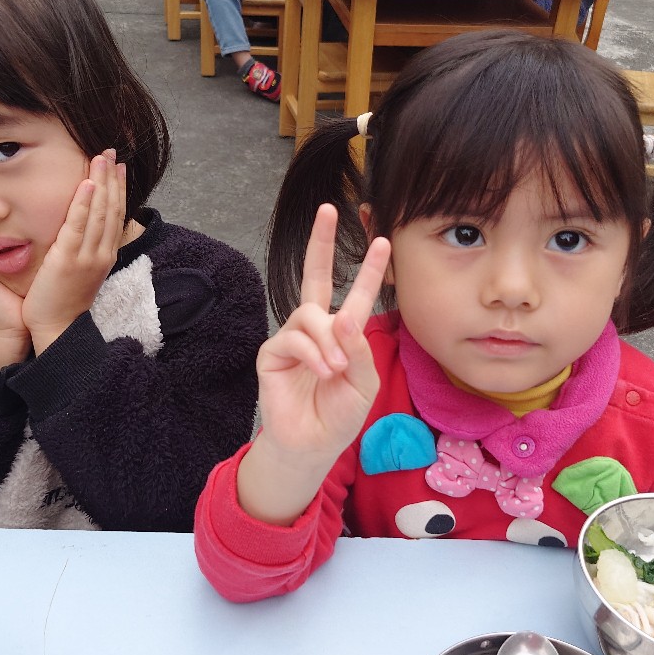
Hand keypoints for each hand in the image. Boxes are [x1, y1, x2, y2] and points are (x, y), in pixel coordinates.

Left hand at [21, 151, 125, 354]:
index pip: (116, 215)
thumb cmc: (64, 301)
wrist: (57, 328)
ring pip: (99, 212)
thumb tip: (82, 229)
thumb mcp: (81, 271)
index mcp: (106, 255)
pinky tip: (85, 182)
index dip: (119, 188)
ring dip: (101, 182)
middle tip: (110, 151)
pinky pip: (78, 225)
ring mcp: (88, 256)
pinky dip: (83, 203)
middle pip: (111, 208)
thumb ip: (85, 249)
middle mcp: (102, 253)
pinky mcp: (68, 259)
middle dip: (112, 178)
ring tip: (100, 156)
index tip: (118, 166)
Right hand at [237, 205, 390, 523]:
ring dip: (327, 341)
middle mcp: (316, 329)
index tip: (381, 240)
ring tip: (334, 369)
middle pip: (314, 276)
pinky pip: (292, 338)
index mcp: (343, 334)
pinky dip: (311, 354)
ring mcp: (292, 338)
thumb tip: (342, 319)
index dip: (368, 269)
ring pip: (309, 315)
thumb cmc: (339, 415)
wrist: (312, 444)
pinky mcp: (271, 353)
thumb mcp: (363, 382)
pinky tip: (320, 373)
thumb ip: (358, 349)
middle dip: (320, 242)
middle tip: (327, 210)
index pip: (357, 294)